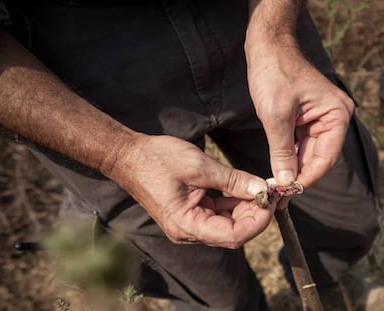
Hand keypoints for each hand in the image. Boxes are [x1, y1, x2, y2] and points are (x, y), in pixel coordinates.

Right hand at [106, 135, 271, 247]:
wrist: (129, 157)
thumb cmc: (157, 160)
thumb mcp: (198, 167)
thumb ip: (232, 180)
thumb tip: (262, 188)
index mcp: (187, 225)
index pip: (233, 235)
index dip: (257, 221)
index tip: (271, 199)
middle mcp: (188, 231)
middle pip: (232, 233)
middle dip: (254, 214)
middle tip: (270, 191)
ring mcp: (188, 224)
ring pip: (227, 224)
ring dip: (245, 208)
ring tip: (260, 188)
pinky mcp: (189, 214)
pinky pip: (217, 214)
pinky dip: (232, 204)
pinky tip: (244, 189)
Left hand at [246, 41, 353, 186]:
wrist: (267, 49)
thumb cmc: (274, 75)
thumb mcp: (276, 116)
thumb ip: (282, 150)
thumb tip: (285, 181)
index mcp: (336, 115)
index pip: (325, 157)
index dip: (307, 178)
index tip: (289, 193)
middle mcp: (333, 117)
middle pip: (318, 156)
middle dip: (299, 175)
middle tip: (280, 194)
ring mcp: (320, 117)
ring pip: (308, 151)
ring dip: (293, 167)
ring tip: (276, 185)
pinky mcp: (306, 117)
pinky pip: (300, 142)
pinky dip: (289, 154)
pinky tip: (278, 167)